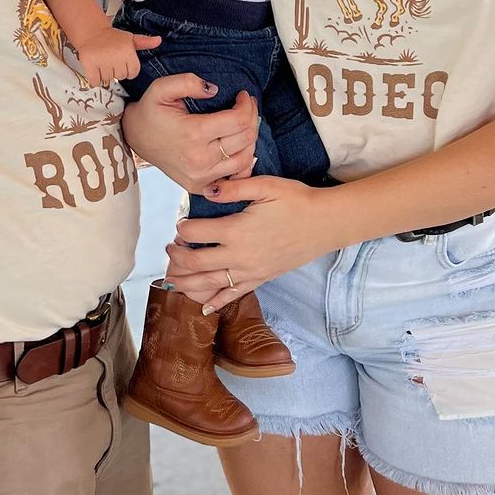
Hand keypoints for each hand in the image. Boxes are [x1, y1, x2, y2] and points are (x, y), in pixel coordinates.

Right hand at [76, 25, 160, 85]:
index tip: (121, 61)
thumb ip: (145, 42)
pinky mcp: (89, 64)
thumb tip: (159, 40)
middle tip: (111, 60)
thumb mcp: (130, 39)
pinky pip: (95, 81)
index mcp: (128, 52)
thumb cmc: (113, 38)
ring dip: (105, 75)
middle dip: (116, 71)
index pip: (133, 73)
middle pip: (120, 77)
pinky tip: (95, 68)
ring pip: (107, 80)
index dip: (127, 69)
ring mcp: (102, 61)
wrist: (92, 32)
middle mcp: (116, 57)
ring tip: (102, 62)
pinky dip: (95, 78)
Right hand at [121, 74, 258, 190]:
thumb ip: (187, 82)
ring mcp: (201, 176)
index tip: (243, 95)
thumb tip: (214, 90)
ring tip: (243, 124)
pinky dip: (243, 162)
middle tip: (247, 106)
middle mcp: (200, 159)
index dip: (247, 104)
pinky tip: (238, 147)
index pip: (239, 120)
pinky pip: (235, 177)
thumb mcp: (161, 88)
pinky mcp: (200, 186)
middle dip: (253, 117)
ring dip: (250, 139)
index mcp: (193, 133)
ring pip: (246, 159)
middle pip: (246, 138)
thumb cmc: (151, 111)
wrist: (134, 138)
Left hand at [164, 175, 348, 310]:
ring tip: (172, 278)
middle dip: (177, 256)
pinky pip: (234, 294)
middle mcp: (239, 255)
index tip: (180, 223)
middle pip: (196, 261)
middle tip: (169, 248)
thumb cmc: (296, 201)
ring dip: (187, 281)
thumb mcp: (265, 186)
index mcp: (236, 230)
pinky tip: (204, 309)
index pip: (196, 232)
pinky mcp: (261, 279)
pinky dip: (217, 303)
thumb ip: (233, 188)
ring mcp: (250, 271)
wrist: (325, 223)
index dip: (183, 228)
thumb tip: (206, 190)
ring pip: (209, 282)